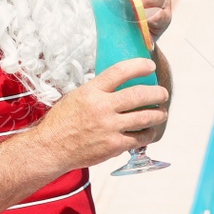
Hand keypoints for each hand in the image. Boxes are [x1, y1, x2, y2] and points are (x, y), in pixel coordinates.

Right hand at [30, 59, 168, 168]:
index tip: (150, 66)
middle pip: (139, 95)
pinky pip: (139, 138)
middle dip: (157, 93)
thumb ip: (97, 90)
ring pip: (145, 117)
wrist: (51, 148)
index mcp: (92, 91)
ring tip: (161, 113)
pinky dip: (148, 134)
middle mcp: (102, 107)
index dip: (139, 66)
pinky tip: (149, 131)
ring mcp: (110, 127)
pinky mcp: (114, 145)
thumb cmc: (62, 122)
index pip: (120, 72)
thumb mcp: (76, 97)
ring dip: (158, 114)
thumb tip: (118, 84)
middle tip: (163, 94)